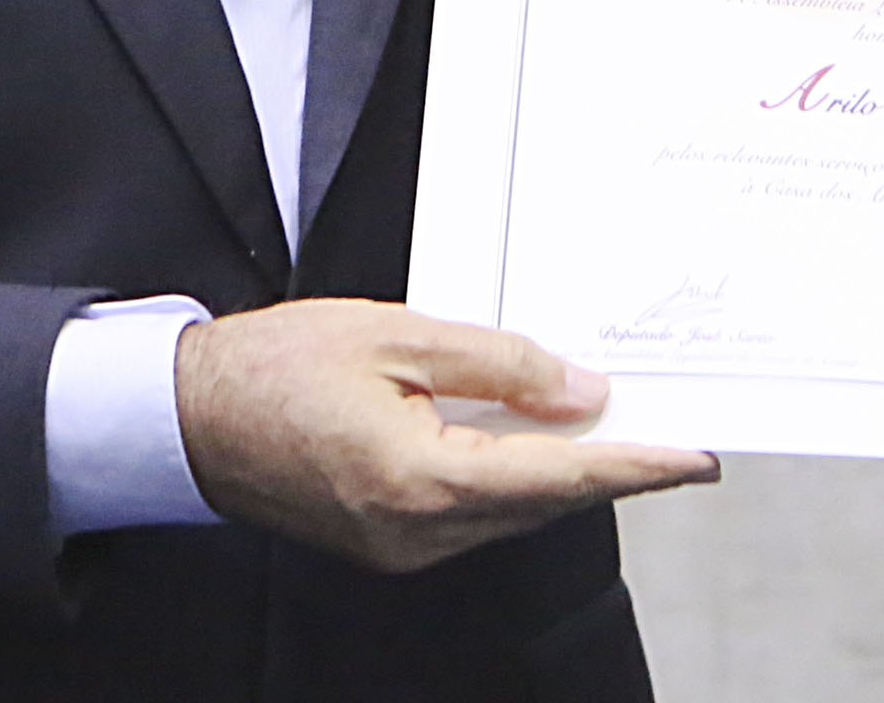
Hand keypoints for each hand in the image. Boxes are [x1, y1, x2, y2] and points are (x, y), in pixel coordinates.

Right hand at [174, 299, 715, 572]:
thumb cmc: (277, 366)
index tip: (695, 459)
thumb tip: (579, 392)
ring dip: (564, 472)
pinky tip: (534, 440)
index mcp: (422, 480)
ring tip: (614, 426)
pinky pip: (475, 515)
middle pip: (546, 501)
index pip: (560, 475)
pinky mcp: (388, 544)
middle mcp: (418, 533)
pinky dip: (515, 479)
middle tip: (674, 433)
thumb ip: (498, 363)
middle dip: (612, 467)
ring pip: (514, 512)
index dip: (636, 465)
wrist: (189, 418)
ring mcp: (401, 549)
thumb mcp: (398, 334)